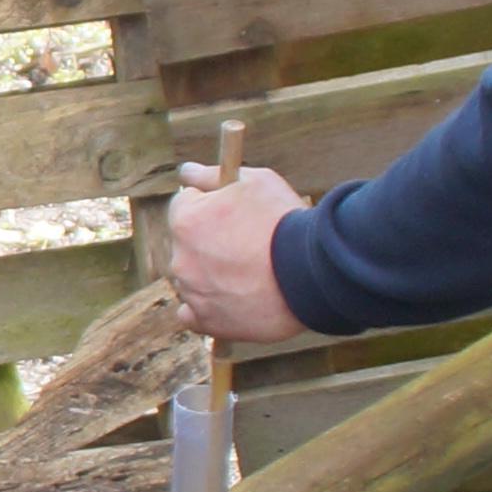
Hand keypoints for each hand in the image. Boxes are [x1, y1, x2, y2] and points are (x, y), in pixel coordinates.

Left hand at [168, 160, 307, 343]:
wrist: (311, 272)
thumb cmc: (284, 221)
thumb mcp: (255, 181)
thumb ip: (213, 175)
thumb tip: (186, 171)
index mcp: (186, 219)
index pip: (184, 205)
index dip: (211, 204)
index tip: (234, 212)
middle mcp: (181, 257)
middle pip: (188, 243)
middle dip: (209, 240)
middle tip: (247, 243)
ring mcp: (192, 292)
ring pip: (194, 277)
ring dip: (212, 273)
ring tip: (251, 273)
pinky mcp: (207, 321)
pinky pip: (193, 314)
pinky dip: (207, 307)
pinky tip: (228, 299)